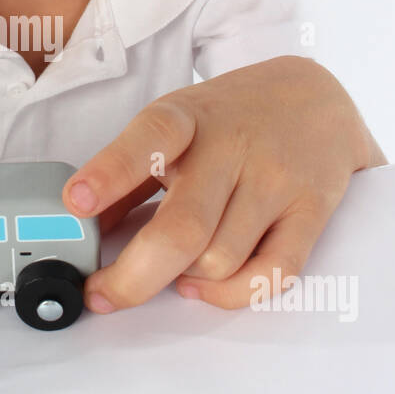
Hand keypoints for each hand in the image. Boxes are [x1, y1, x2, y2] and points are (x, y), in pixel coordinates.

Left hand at [61, 56, 385, 311]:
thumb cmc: (233, 117)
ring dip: (184, 281)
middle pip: (183, 228)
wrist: (319, 98)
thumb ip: (131, 174)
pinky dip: (230, 294)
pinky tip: (205, 286)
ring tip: (172, 271)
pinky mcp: (310, 212)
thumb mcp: (177, 125)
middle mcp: (233, 148)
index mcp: (189, 118)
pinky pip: (272, 273)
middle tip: (103, 294)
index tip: (76, 203)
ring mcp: (276, 181)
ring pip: (220, 260)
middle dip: (133, 277)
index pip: (150, 138)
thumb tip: (86, 228)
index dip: (110, 173)